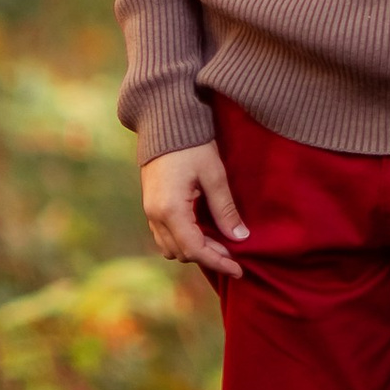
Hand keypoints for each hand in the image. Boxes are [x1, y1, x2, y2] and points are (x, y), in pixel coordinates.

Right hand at [142, 140, 248, 280]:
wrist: (165, 120)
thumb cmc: (192, 144)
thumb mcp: (214, 174)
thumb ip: (225, 209)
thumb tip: (240, 237)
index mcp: (170, 210)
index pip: (195, 250)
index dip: (218, 262)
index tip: (239, 269)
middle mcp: (155, 215)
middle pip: (181, 253)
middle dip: (208, 256)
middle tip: (234, 253)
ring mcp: (149, 211)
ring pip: (170, 247)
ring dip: (195, 250)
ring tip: (220, 242)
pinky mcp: (151, 205)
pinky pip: (165, 235)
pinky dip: (184, 239)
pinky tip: (203, 231)